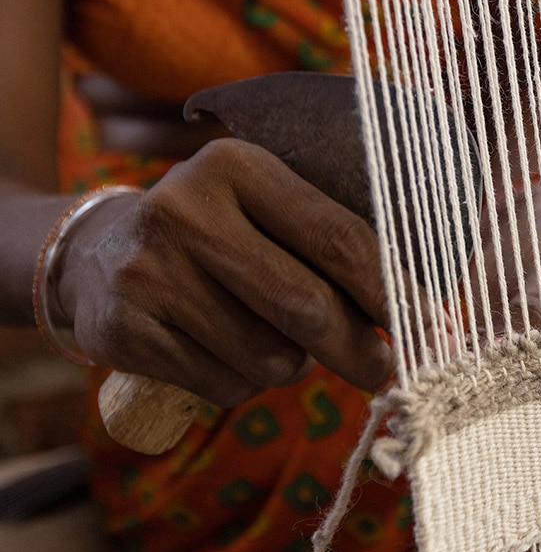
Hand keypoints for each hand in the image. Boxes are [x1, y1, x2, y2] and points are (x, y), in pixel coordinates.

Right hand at [54, 138, 395, 404]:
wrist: (97, 258)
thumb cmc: (216, 238)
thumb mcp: (261, 210)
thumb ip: (328, 244)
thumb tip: (420, 313)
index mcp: (235, 165)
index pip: (337, 236)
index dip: (393, 289)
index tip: (432, 324)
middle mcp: (185, 210)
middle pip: (306, 306)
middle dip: (357, 349)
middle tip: (382, 367)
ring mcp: (148, 273)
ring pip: (269, 357)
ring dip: (290, 366)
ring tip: (268, 339)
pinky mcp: (124, 332)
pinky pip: (224, 387)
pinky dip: (241, 384)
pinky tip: (218, 351)